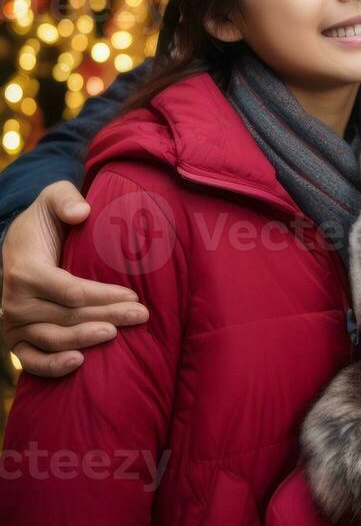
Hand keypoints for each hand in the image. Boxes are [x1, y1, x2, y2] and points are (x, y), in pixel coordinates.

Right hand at [0, 180, 148, 376]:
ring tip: (118, 334)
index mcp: (26, 270)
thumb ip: (66, 199)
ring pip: (55, 339)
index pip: (71, 291)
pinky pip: (31, 360)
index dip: (104, 295)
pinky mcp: (16, 339)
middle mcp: (16, 301)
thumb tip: (82, 212)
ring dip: (87, 340)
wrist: (18, 245)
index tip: (134, 294)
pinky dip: (52, 366)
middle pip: (69, 316)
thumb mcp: (53, 198)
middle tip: (142, 315)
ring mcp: (14, 323)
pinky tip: (78, 362)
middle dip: (109, 316)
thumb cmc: (44, 221)